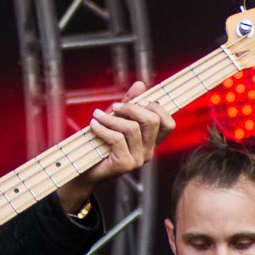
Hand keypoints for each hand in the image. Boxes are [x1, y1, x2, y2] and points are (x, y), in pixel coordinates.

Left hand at [59, 82, 174, 211]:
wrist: (85, 170)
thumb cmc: (102, 142)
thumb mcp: (117, 119)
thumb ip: (130, 103)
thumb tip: (140, 84)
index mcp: (152, 141)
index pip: (169, 123)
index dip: (157, 108)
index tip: (138, 101)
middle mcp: (149, 151)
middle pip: (152, 121)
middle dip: (131, 108)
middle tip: (113, 107)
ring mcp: (138, 160)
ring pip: (132, 129)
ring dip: (111, 118)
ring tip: (97, 115)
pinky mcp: (125, 164)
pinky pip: (117, 139)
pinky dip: (103, 128)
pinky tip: (93, 125)